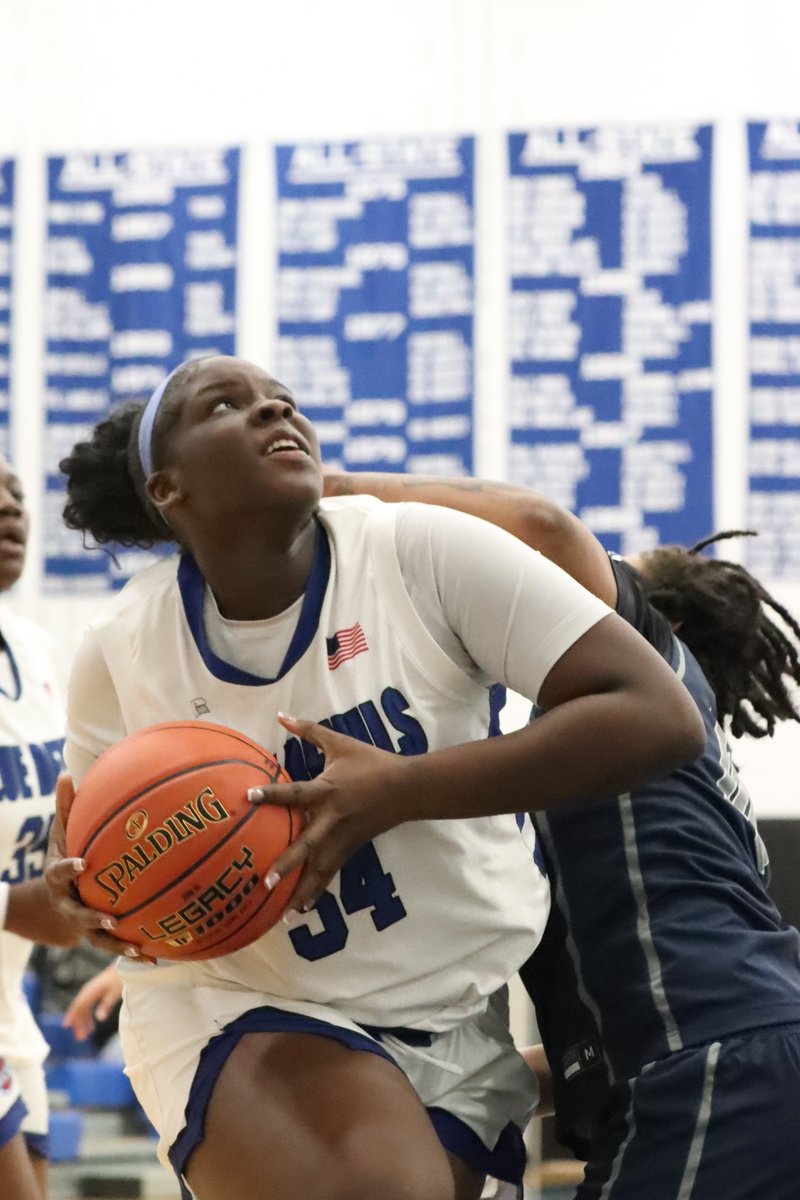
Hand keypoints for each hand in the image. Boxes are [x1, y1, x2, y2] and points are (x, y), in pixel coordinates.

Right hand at [45, 774, 149, 960]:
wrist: (53, 898)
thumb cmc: (65, 856)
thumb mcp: (61, 832)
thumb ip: (66, 807)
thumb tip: (66, 773)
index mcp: (58, 878)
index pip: (60, 873)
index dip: (69, 868)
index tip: (83, 864)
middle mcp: (69, 903)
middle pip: (78, 914)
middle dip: (92, 919)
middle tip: (111, 919)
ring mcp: (82, 922)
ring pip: (97, 939)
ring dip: (116, 945)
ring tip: (137, 948)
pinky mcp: (98, 936)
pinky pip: (115, 946)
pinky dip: (133, 951)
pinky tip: (155, 956)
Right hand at [63, 962, 122, 1040]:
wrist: (126, 966)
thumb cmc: (121, 978)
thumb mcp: (115, 992)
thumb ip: (107, 1005)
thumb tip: (99, 1018)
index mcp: (91, 991)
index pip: (79, 1006)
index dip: (72, 1016)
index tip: (66, 1026)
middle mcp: (88, 991)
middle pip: (79, 1008)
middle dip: (78, 1023)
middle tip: (80, 1038)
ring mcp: (92, 991)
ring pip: (83, 1008)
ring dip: (83, 1021)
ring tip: (87, 1034)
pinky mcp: (97, 991)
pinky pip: (88, 1006)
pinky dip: (88, 1016)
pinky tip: (92, 1025)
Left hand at [248, 713, 412, 913]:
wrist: (407, 788)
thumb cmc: (371, 762)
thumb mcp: (339, 743)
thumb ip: (308, 730)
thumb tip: (280, 715)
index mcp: (327, 791)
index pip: (295, 793)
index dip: (272, 794)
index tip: (248, 797)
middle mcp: (332, 819)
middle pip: (307, 845)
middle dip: (287, 864)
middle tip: (265, 881)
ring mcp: (342, 839)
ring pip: (319, 869)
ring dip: (300, 891)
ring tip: (279, 914)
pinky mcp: (350, 850)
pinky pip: (329, 873)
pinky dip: (315, 892)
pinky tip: (300, 910)